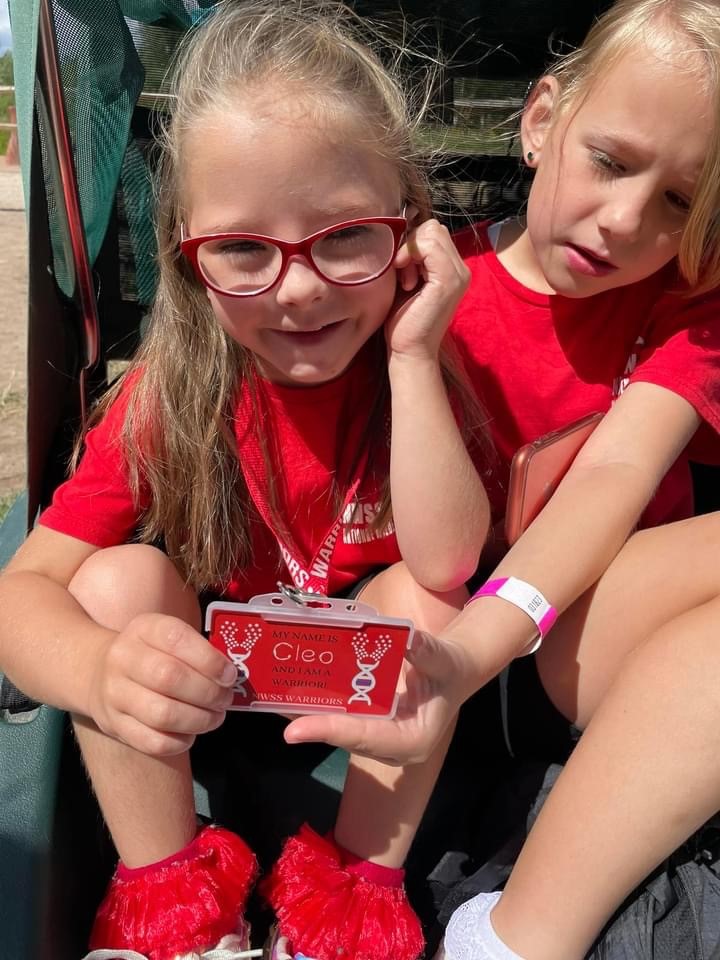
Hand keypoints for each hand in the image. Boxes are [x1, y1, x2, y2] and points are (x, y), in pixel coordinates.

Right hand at [86, 613, 237, 756]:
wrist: (98, 670)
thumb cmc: (150, 652)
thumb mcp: (166, 635)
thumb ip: (198, 648)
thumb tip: (231, 675)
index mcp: (143, 629)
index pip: (177, 638)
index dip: (209, 659)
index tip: (230, 675)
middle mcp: (123, 658)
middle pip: (170, 678)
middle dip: (208, 693)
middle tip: (225, 699)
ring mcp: (115, 693)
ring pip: (162, 713)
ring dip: (199, 719)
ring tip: (215, 717)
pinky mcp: (113, 724)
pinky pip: (151, 741)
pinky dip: (179, 741)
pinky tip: (191, 734)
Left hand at [283, 631, 474, 765]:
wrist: (455, 672)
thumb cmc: (450, 668)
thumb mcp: (443, 659)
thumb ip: (426, 652)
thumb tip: (407, 638)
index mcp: (412, 740)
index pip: (365, 737)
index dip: (330, 731)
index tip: (295, 731)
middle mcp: (392, 748)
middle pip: (345, 738)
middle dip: (310, 724)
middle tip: (273, 708)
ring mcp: (379, 740)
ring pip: (339, 732)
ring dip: (307, 716)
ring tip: (272, 701)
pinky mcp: (371, 728)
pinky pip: (341, 721)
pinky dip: (319, 708)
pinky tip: (293, 695)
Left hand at [386, 218, 469, 360]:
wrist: (409, 351)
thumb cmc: (403, 320)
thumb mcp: (406, 280)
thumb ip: (411, 257)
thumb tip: (400, 228)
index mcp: (453, 269)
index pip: (434, 231)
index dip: (412, 243)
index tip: (400, 269)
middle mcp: (461, 269)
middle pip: (434, 227)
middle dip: (411, 244)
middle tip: (402, 274)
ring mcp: (458, 275)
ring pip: (432, 232)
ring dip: (410, 252)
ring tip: (405, 280)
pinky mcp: (448, 281)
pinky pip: (429, 246)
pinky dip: (410, 256)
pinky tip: (405, 281)